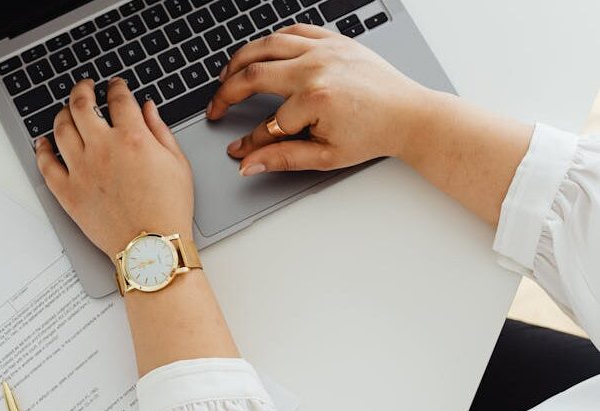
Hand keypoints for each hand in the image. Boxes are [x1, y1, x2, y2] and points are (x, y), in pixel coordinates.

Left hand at [35, 78, 193, 256]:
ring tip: (67, 111)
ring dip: (62, 113)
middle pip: (82, 105)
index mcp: (132, 138)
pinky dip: (42, 150)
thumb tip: (147, 108)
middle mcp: (103, 148)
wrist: (151, 248)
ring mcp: (81, 170)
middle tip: (85, 87)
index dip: (116, 86)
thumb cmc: (168, 210)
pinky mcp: (68, 192)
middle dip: (83, 90)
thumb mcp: (177, 164)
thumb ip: (160, 130)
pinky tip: (43, 143)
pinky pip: (46, 165)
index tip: (115, 86)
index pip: (118, 99)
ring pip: (61, 128)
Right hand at [207, 24, 434, 174]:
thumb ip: (282, 159)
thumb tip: (248, 164)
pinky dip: (271, 41)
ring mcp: (325, 50)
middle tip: (216, 107)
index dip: (248, 141)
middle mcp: (316, 68)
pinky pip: (292, 32)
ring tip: (226, 77)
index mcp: (315, 99)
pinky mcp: (333, 40)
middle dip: (227, 93)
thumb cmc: (372, 135)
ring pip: (266, 46)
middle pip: (253, 74)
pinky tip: (258, 55)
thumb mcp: (325, 156)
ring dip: (240, 60)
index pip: (267, 123)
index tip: (237, 149)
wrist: (408, 114)